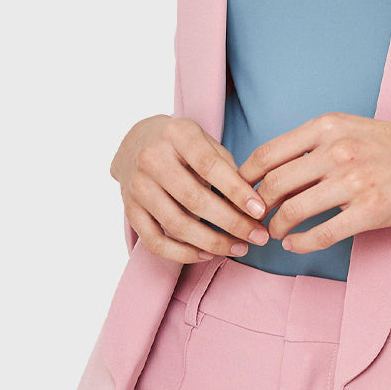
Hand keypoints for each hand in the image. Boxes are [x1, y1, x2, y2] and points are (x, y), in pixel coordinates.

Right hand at [110, 114, 270, 263]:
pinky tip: (207, 254)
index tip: (260, 211)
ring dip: (212, 242)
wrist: (135, 143)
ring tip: (239, 248)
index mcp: (176, 134)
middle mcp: (151, 159)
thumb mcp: (205, 141)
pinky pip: (155, 242)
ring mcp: (137, 186)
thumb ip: (227, 166)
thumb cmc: (182, 145)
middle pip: (194, 199)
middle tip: (258, 236)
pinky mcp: (130, 210)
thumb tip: (252, 203)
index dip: (237, 191)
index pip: (209, 166)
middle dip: (231, 222)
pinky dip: (182, 254)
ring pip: (176, 224)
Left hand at [241, 113, 390, 253]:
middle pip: (273, 184)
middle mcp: (337, 150)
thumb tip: (276, 169)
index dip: (244, 178)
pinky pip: (321, 233)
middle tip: (253, 221)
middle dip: (255, 208)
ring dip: (275, 227)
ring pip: (292, 210)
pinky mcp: (372, 209)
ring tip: (274, 234)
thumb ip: (317, 144)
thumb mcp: (355, 128)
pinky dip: (300, 243)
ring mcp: (354, 180)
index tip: (240, 194)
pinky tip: (295, 245)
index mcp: (328, 126)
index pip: (267, 153)